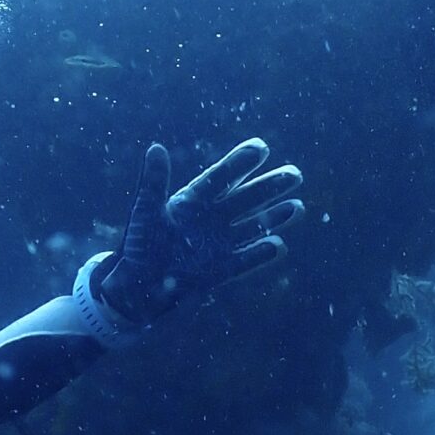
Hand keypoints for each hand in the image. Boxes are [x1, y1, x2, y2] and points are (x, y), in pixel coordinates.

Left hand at [94, 138, 304, 324]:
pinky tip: (278, 245)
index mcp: (192, 200)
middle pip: (246, 198)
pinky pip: (245, 259)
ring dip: (275, 216)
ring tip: (297, 207)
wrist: (136, 287)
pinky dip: (261, 253)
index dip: (240, 162)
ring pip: (253, 225)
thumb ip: (153, 183)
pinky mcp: (220, 269)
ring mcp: (218, 243)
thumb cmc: (138, 246)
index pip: (221, 176)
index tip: (261, 147)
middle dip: (269, 186)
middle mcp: (211, 218)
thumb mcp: (145, 212)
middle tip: (295, 173)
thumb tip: (156, 148)